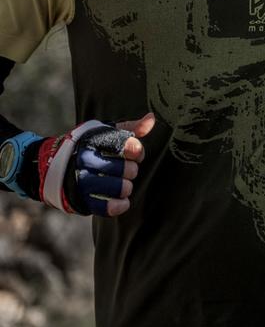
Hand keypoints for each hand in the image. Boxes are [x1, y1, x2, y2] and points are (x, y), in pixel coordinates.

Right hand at [17, 113, 154, 215]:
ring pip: (119, 187)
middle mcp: (86, 159)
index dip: (136, 151)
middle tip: (127, 170)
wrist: (51, 166)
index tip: (133, 153)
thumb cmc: (88, 147)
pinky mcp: (80, 199)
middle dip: (131, 170)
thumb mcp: (105, 132)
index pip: (125, 144)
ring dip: (126, 187)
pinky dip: (118, 205)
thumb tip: (151, 119)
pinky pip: (105, 206)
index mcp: (93, 140)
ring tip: (123, 184)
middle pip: (126, 168)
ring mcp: (82, 180)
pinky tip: (122, 201)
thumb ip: (130, 127)